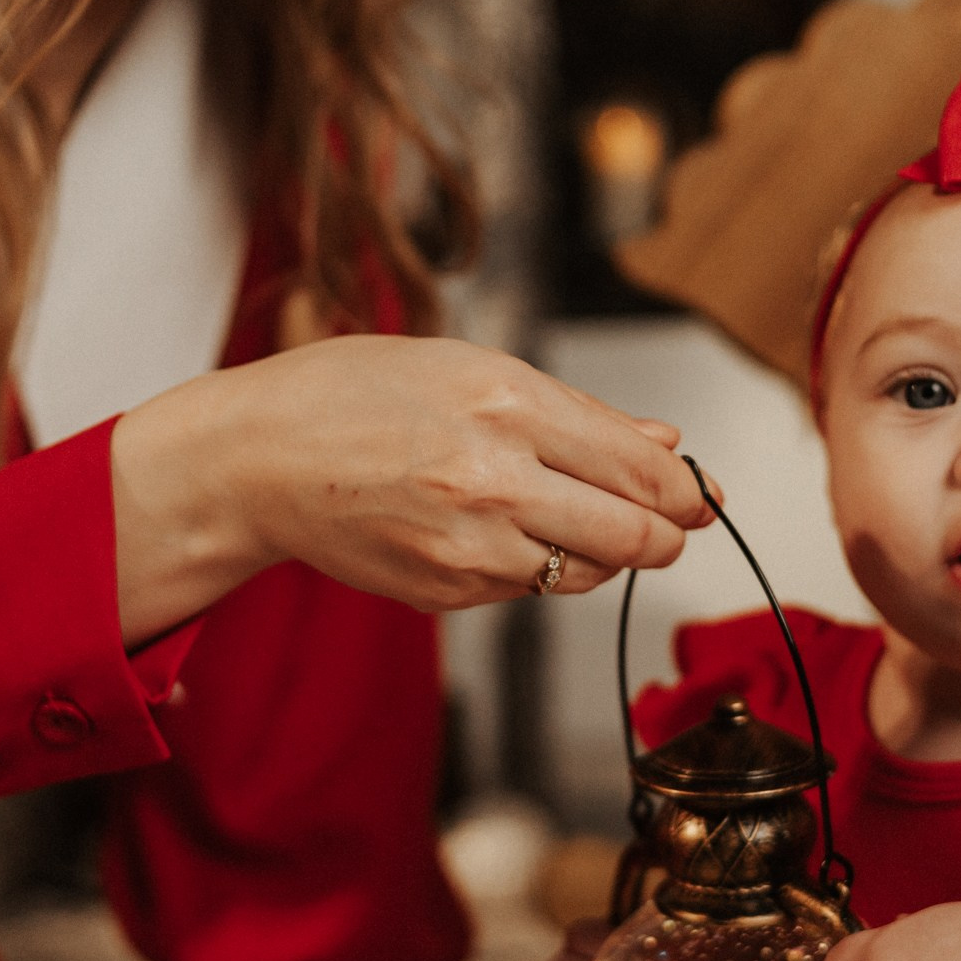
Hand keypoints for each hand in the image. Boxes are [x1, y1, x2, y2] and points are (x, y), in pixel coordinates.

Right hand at [110, 335, 713, 639]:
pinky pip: (528, 588)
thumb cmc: (354, 395)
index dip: (687, 490)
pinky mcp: (447, 592)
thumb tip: (664, 445)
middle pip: (633, 534)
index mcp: (504, 403)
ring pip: (587, 572)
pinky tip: (501, 529)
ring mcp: (468, 546)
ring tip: (576, 517)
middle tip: (672, 525)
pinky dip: (536, 565)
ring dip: (603, 553)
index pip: (638, 467)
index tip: (702, 496)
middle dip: (666, 534)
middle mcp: (492, 479)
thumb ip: (578, 413)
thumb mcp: (469, 368)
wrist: (257, 460)